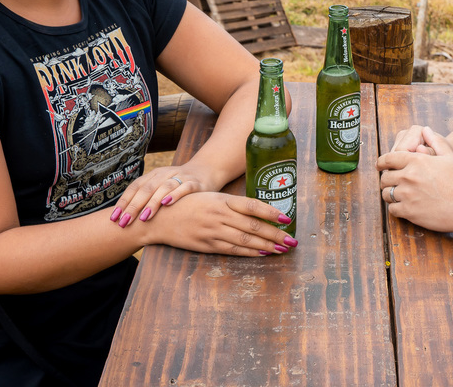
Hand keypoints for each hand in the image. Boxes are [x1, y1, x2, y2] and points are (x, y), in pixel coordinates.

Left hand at [110, 166, 205, 227]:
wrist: (206, 171)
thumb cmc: (179, 185)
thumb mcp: (161, 187)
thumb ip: (147, 197)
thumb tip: (124, 216)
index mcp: (154, 175)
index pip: (135, 187)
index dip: (124, 202)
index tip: (114, 218)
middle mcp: (165, 174)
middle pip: (146, 189)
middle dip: (134, 206)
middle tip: (125, 222)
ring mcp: (180, 177)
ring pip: (163, 188)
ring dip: (152, 203)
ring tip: (144, 217)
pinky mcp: (194, 183)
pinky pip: (184, 187)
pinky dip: (175, 195)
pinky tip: (167, 204)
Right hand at [149, 191, 296, 256]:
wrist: (159, 218)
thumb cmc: (187, 204)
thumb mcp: (210, 197)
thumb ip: (232, 204)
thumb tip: (258, 211)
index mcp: (221, 200)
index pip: (252, 206)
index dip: (270, 213)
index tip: (287, 219)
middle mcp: (219, 215)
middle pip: (253, 226)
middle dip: (275, 234)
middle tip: (292, 240)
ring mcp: (212, 231)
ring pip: (245, 240)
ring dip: (266, 246)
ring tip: (282, 249)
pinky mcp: (206, 245)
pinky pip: (232, 250)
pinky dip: (249, 253)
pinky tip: (262, 254)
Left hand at [377, 127, 452, 232]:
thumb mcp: (450, 156)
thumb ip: (435, 141)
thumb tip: (425, 129)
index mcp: (416, 161)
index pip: (388, 159)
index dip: (381, 162)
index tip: (380, 166)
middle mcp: (408, 177)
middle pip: (385, 178)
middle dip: (387, 180)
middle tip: (391, 183)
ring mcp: (407, 195)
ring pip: (386, 194)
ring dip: (390, 194)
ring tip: (397, 195)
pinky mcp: (409, 212)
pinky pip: (392, 210)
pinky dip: (396, 208)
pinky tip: (403, 207)